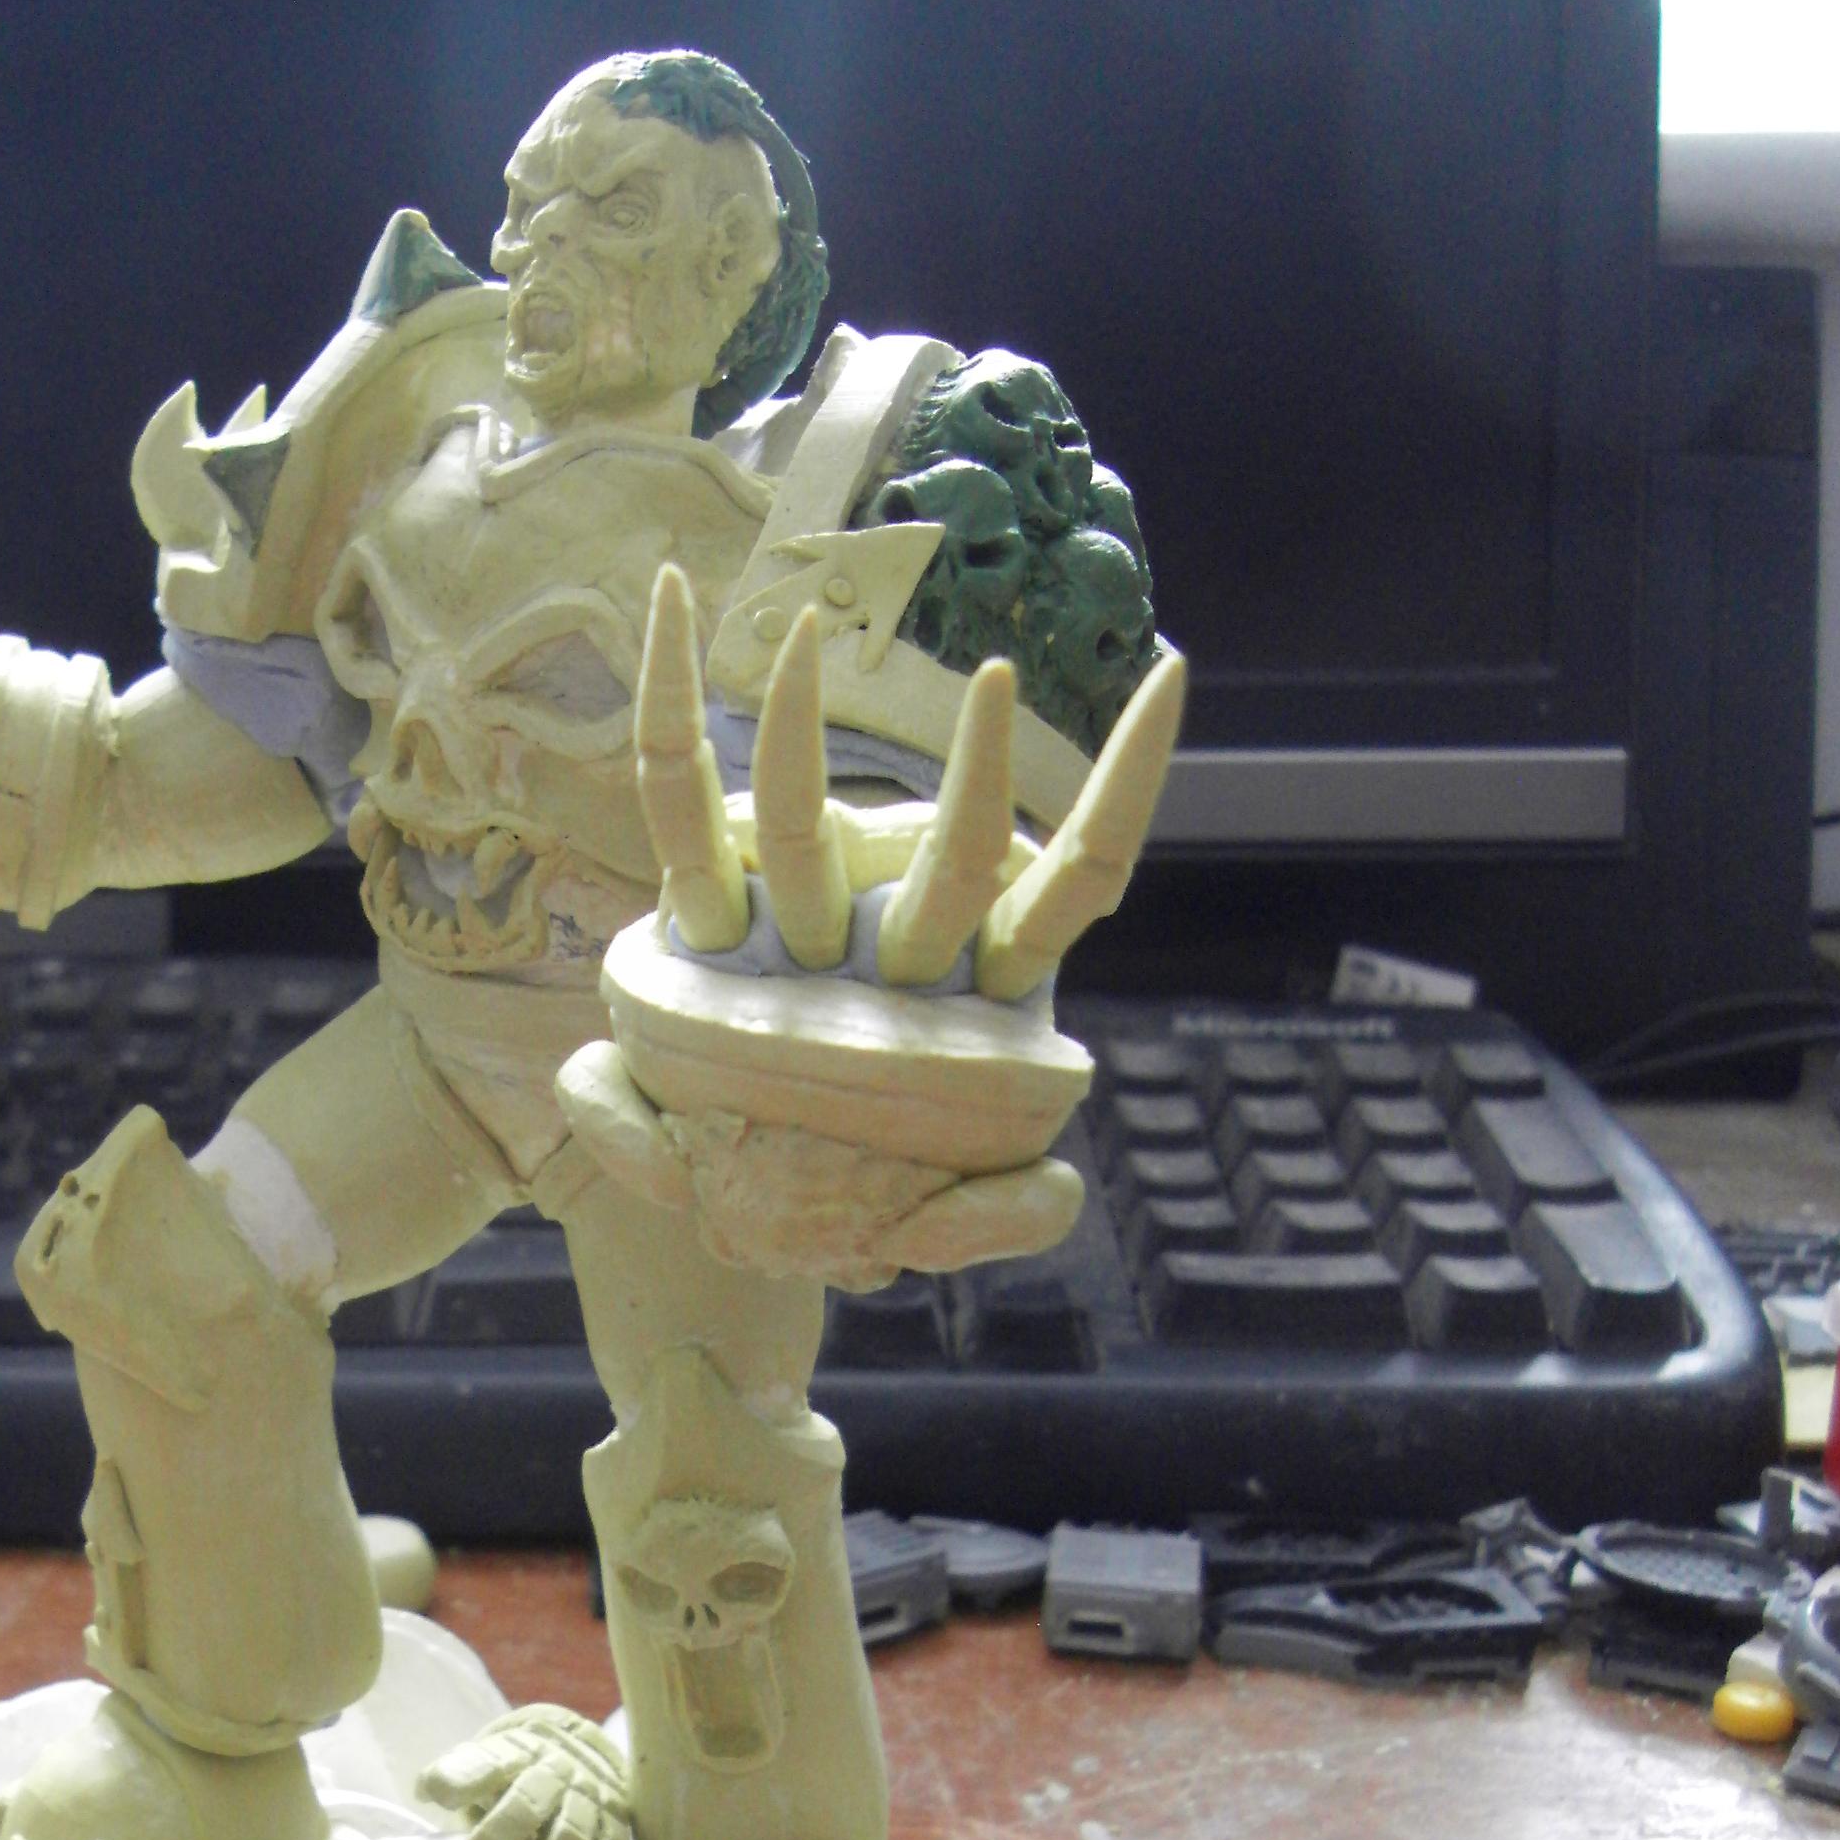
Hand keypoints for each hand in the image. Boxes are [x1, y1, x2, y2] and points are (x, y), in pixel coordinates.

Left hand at [417, 1706, 633, 1839]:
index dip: (461, 1779)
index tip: (436, 1795)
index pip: (486, 1763)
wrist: (583, 1749)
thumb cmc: (517, 1769)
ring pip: (573, 1832)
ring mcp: (588, 1798)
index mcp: (515, 1753)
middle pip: (529, 1801)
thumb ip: (456, 1776)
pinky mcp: (613, 1825)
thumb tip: (424, 1791)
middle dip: (503, 1832)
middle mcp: (554, 1772)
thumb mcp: (487, 1758)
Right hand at [560, 564, 1183, 1287]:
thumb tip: (1059, 1188)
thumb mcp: (923, 1235)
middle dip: (970, 773)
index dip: (1127, 786)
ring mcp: (797, 932)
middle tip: (989, 677)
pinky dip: (667, 713)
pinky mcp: (705, 926)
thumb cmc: (840, 1198)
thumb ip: (996, 1220)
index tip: (1173, 669)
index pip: (1074, 874)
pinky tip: (666, 604)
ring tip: (793, 639)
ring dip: (790, 735)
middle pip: (944, 856)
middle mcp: (890, 952)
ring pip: (805, 826)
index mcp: (971, 995)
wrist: (736, 1210)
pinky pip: (678, 812)